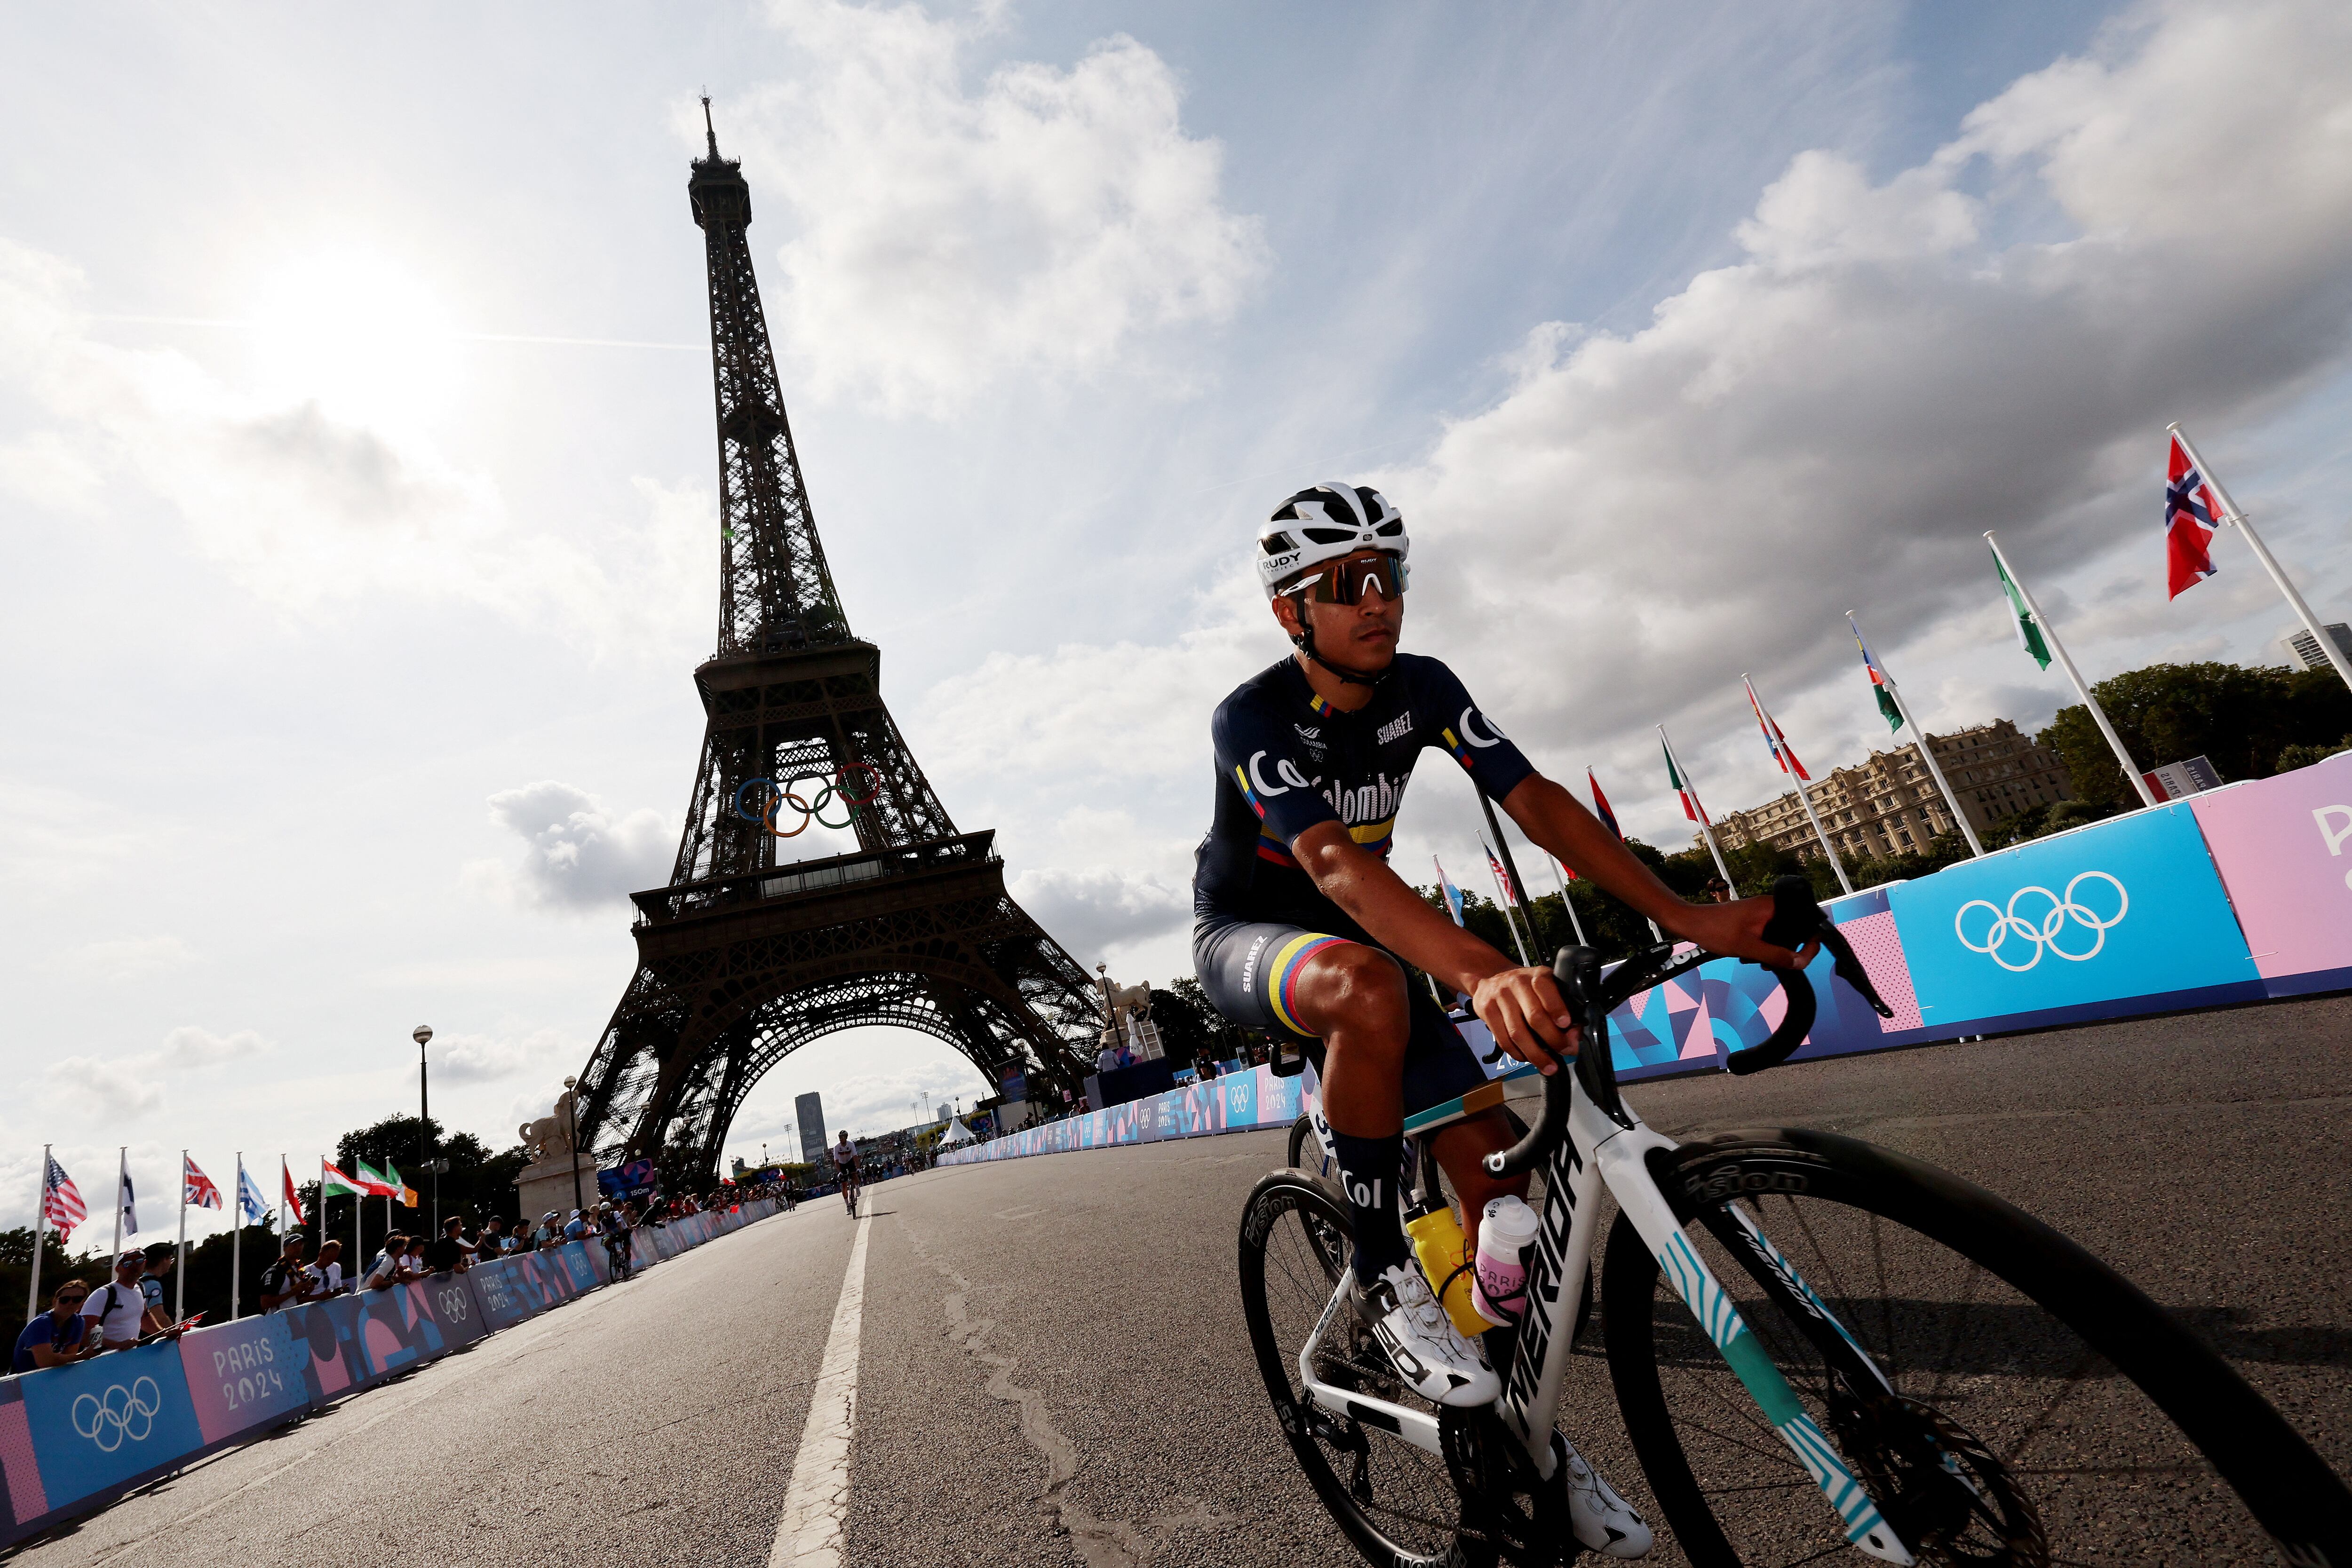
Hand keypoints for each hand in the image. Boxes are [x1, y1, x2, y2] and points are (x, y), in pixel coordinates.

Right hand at [1468, 964, 1579, 1074]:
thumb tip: (1573, 1035)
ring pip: (1518, 1032)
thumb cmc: (1525, 986)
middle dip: (1552, 1039)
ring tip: (1549, 1067)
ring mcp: (1499, 998)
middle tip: (1565, 1051)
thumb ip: (1562, 1006)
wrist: (1490, 976)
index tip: (1566, 1024)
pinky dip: (1517, 1053)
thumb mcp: (1545, 986)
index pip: (1545, 989)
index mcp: (1536, 975)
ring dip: (1535, 1054)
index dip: (1556, 1008)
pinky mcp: (1487, 1011)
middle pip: (1534, 1016)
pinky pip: (1503, 1039)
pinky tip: (1527, 1058)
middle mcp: (1516, 983)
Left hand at [1663, 895, 1814, 968]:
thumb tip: (1800, 963)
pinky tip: (1748, 956)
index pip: (1808, 923)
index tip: (1802, 961)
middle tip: (1770, 964)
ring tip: (1755, 961)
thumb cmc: (1714, 931)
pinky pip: (1767, 934)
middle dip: (1786, 951)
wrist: (1689, 923)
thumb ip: (1776, 955)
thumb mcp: (1748, 948)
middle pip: (1795, 931)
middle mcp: (1770, 906)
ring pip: (1779, 935)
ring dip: (1772, 951)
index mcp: (1774, 907)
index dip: (1810, 945)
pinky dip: (1762, 947)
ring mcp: (1760, 912)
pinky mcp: (1752, 919)